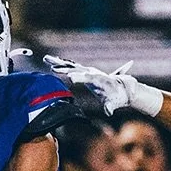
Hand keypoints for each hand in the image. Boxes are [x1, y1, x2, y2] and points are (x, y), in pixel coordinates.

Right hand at [43, 55, 160, 117]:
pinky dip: (60, 64)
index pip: (87, 78)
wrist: (123, 88)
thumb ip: (110, 106)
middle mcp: (92, 73)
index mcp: (99, 79)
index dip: (79, 77)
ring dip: (58, 63)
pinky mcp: (84, 72)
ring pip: (71, 65)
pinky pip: (70, 67)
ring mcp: (88, 71)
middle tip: (53, 67)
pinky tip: (50, 61)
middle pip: (76, 69)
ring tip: (46, 59)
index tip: (70, 77)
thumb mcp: (113, 103)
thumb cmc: (117, 97)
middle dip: (65, 68)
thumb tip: (109, 111)